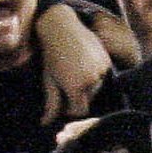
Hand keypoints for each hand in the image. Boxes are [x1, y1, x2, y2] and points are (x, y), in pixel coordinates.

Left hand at [34, 0, 112, 118]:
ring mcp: (101, 70)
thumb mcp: (49, 81)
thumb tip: (45, 123)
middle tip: (65, 82)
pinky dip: (93, 74)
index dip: (71, 109)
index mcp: (75, 87)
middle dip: (77, 96)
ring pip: (95, 88)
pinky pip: (102, 76)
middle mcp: (91, 80)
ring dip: (86, 85)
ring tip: (73, 71)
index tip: (62, 101)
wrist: (62, 29)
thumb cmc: (52, 57)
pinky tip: (82, 64)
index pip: (79, 111)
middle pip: (88, 100)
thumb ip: (51, 104)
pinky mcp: (106, 61)